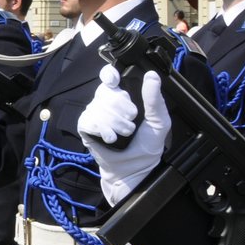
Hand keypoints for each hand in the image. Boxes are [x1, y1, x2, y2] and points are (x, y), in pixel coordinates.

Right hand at [78, 66, 168, 206]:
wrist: (133, 169)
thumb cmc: (147, 146)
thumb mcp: (159, 122)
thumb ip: (155, 100)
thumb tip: (152, 76)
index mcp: (124, 97)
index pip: (109, 77)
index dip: (108, 75)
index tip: (114, 80)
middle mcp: (107, 103)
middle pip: (105, 92)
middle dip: (122, 109)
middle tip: (131, 122)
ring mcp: (95, 114)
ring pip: (98, 107)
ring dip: (115, 124)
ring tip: (123, 135)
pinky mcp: (85, 127)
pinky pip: (89, 120)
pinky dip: (103, 130)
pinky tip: (110, 139)